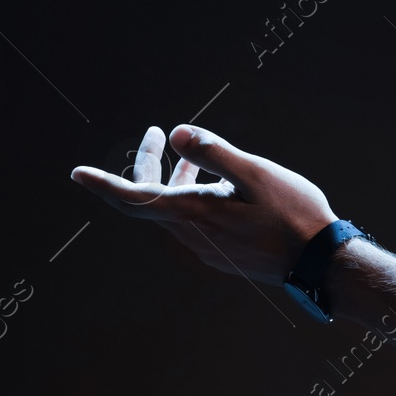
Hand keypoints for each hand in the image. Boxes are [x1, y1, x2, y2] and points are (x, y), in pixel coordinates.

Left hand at [70, 125, 338, 285]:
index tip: (76, 173)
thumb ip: (216, 154)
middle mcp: (190, 234)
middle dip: (147, 164)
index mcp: (194, 214)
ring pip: (172, 209)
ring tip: (188, 153)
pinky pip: (190, 221)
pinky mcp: (217, 252)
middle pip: (150, 199)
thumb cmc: (294, 215)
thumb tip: (180, 133)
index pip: (134, 197)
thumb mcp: (258, 175)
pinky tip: (216, 184)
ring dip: (174, 179)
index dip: (103, 184)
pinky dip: (191, 196)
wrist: (318, 263)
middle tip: (154, 133)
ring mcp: (203, 247)